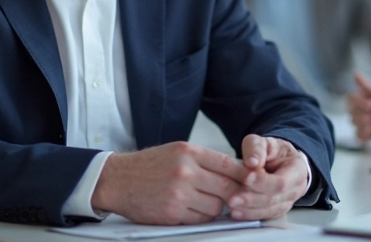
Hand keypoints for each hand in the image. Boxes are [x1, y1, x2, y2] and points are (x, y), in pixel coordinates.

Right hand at [92, 142, 247, 224]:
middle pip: (227, 188)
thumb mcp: (177, 151)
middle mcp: (185, 171)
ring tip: (204, 200)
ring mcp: (178, 193)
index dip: (245, 176)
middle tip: (232, 196)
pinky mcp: (171, 213)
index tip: (252, 181)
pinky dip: (201, 216)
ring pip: (216, 207)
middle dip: (233, 194)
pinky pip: (200, 219)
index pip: (229, 165)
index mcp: (189, 152)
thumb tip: (237, 171)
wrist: (118, 179)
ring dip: (216, 207)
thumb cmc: (150, 165)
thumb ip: (205, 160)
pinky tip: (191, 209)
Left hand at [228, 135, 308, 220]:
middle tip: (232, 198)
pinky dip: (249, 215)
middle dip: (252, 199)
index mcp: (297, 170)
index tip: (246, 178)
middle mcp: (295, 189)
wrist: (281, 162)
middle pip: (274, 198)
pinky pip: (264, 216)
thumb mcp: (265, 142)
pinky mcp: (276, 211)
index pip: (282, 181)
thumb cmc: (274, 152)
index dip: (263, 181)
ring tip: (232, 206)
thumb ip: (257, 148)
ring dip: (248, 210)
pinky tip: (236, 213)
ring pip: (269, 210)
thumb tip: (252, 162)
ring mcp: (286, 202)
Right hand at [347, 72, 370, 142]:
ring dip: (364, 126)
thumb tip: (355, 73)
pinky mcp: (365, 132)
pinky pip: (357, 134)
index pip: (351, 97)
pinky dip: (364, 135)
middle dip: (362, 116)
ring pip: (353, 123)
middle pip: (350, 111)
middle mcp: (362, 107)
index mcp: (366, 96)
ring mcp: (363, 120)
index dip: (359, 103)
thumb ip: (369, 86)